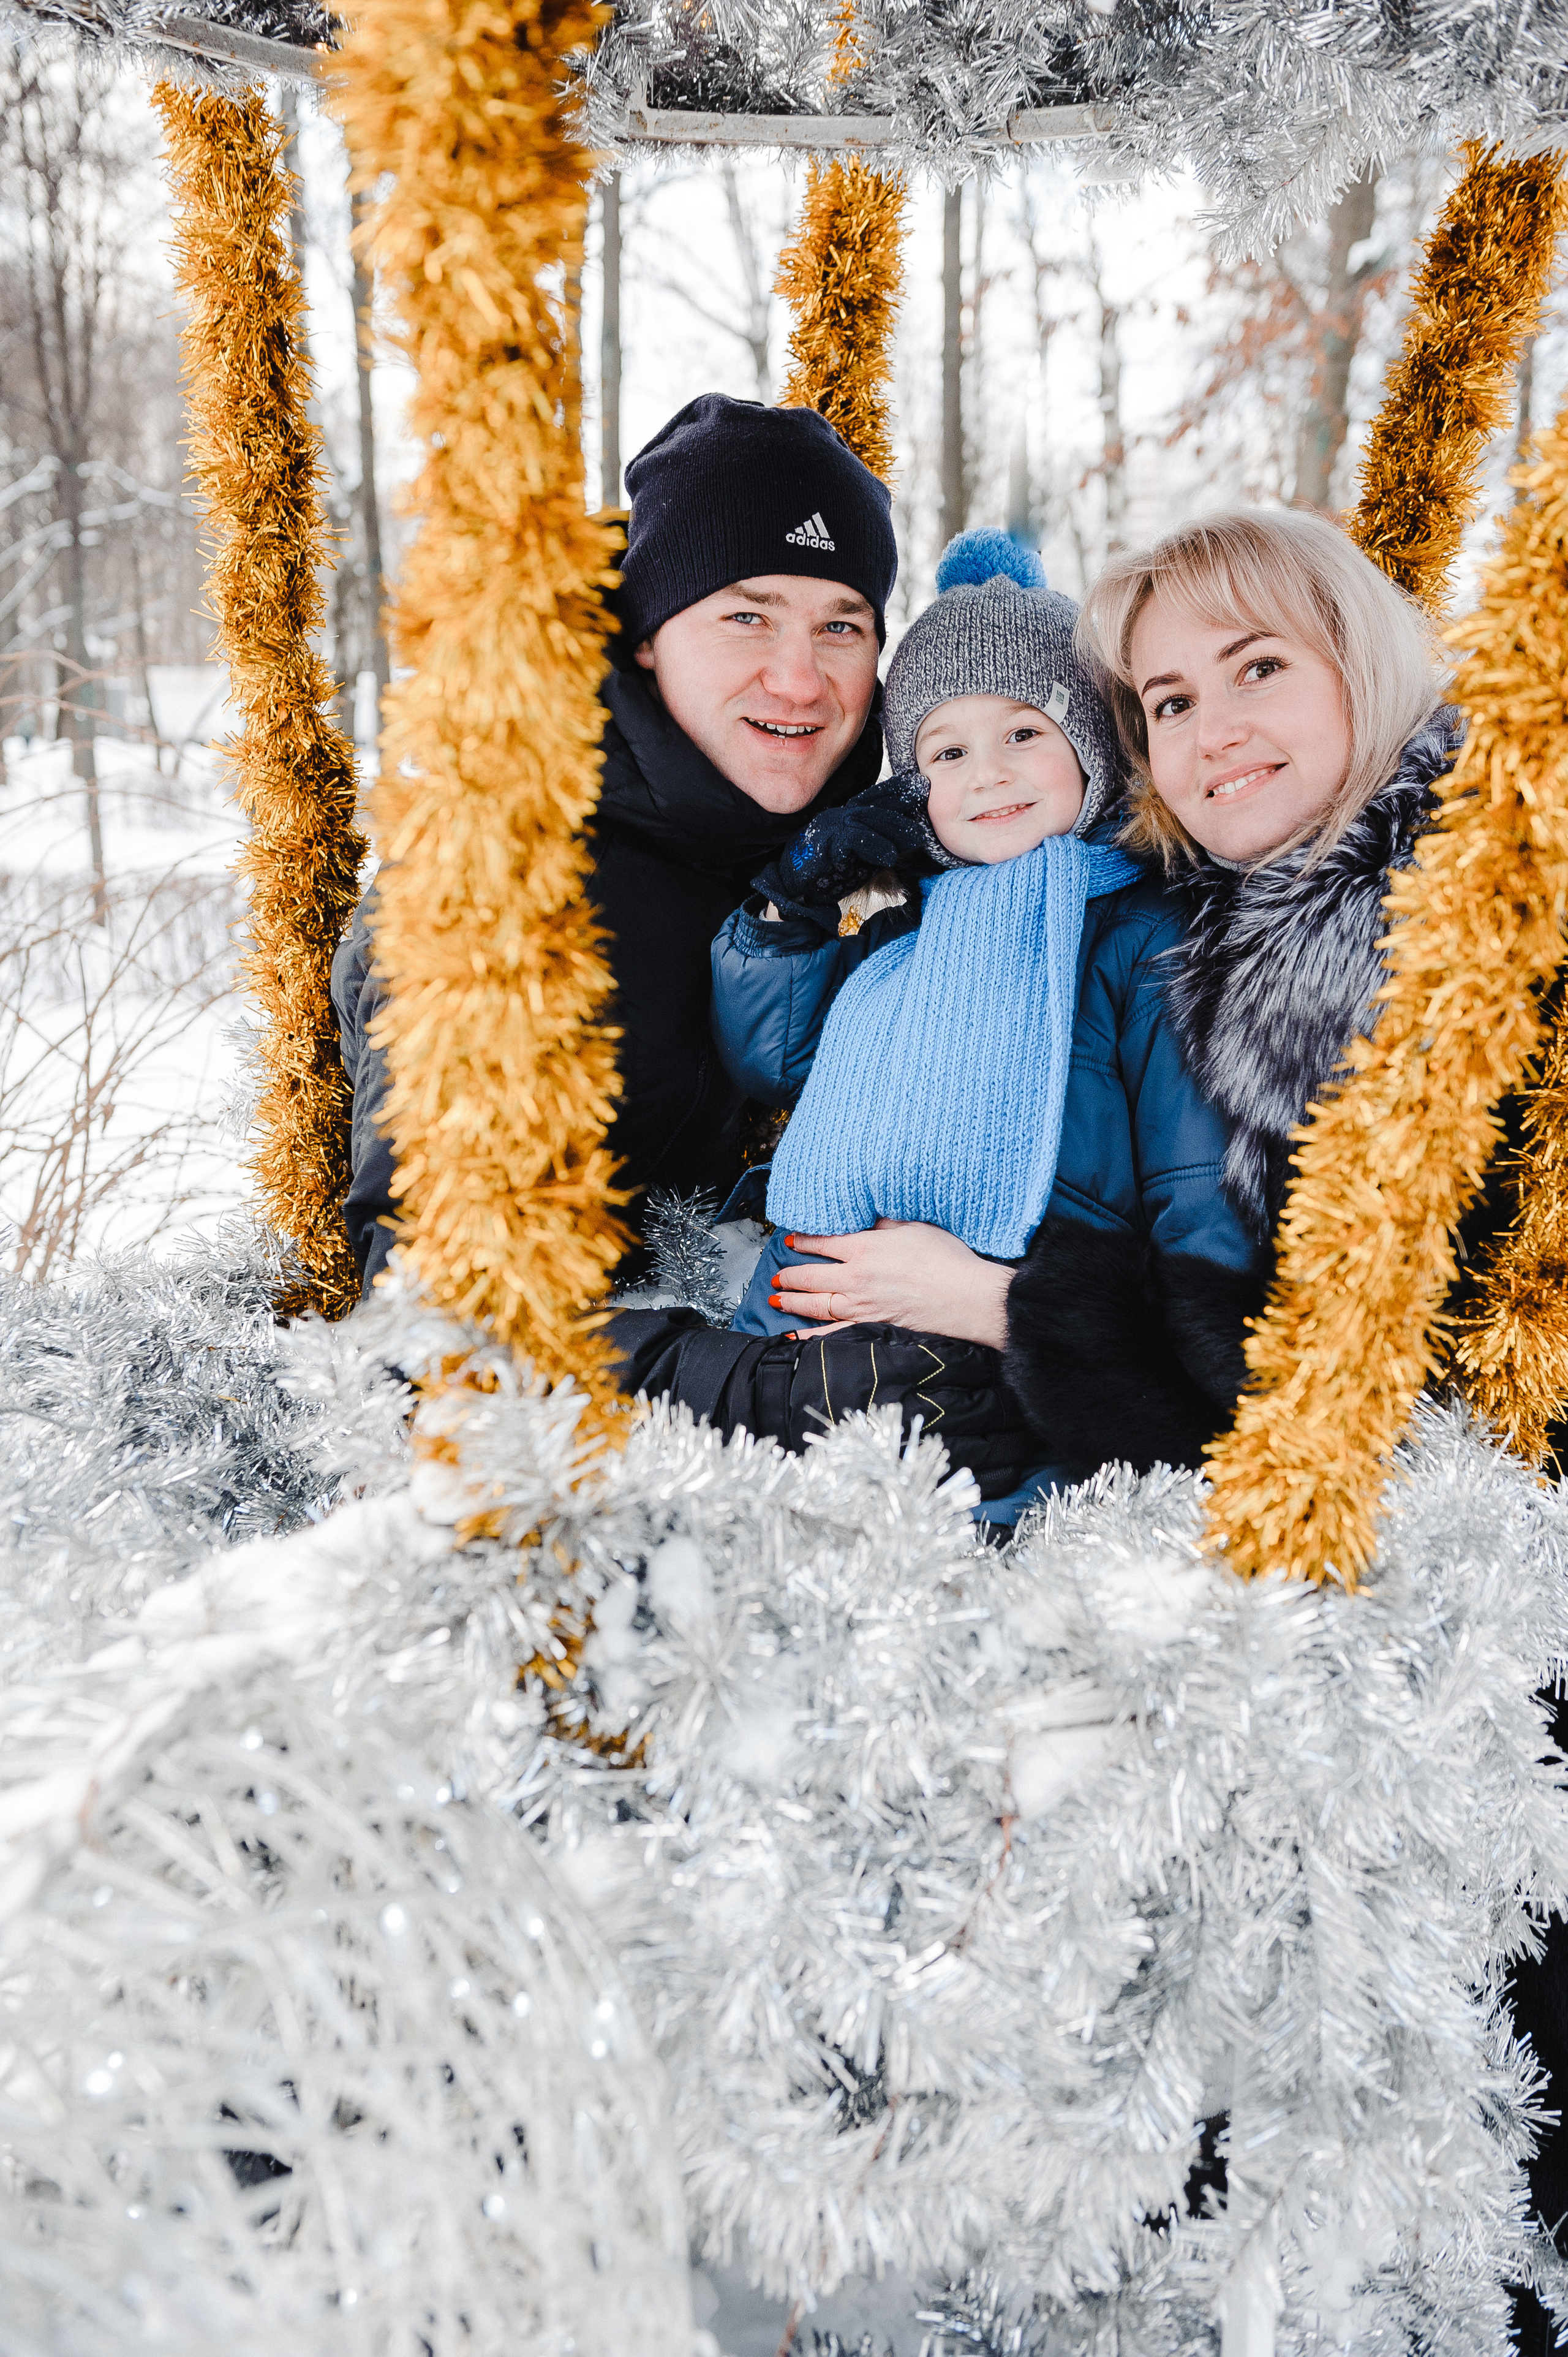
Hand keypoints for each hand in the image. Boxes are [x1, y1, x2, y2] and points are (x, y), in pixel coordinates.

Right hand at [751, 773, 940, 921]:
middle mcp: (840, 815)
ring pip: (868, 820)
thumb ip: (882, 843)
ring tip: (916, 839)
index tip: (921, 783)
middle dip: (903, 805)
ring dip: (894, 829)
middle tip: (926, 806)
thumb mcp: (862, 855)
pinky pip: (853, 841)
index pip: (876, 797)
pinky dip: (873, 847)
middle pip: (876, 805)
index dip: (898, 789)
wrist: (795, 884)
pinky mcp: (825, 843)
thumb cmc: (830, 871)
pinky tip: (889, 856)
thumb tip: (913, 839)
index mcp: (849, 815)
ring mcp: (832, 827)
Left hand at [771, 1218, 1012, 1348]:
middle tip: (777, 1275)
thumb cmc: (946, 1258)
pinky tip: (793, 1337)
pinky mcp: (871, 1326)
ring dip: (792, 1301)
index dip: (803, 1241)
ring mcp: (861, 1306)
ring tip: (776, 1298)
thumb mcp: (914, 1227)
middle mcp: (855, 1278)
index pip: (823, 1242)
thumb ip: (885, 1223)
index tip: (791, 1241)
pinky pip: (833, 1334)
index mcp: (864, 1248)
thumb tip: (868, 1218)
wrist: (965, 1296)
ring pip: (815, 1304)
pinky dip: (810, 1337)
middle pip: (811, 1275)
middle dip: (789, 1274)